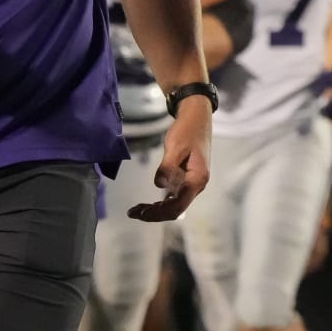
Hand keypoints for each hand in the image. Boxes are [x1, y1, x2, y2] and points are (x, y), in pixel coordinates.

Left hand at [127, 97, 210, 220]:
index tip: (141, 213)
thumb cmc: (187, 130)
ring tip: (137, 209)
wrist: (197, 117)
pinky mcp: (188, 178)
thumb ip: (168, 167)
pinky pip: (175, 196)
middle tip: (134, 212)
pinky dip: (162, 202)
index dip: (159, 213)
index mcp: (197, 179)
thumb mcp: (176, 147)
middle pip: (176, 209)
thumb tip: (160, 186)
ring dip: (157, 209)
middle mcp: (197, 185)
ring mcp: (193, 182)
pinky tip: (149, 203)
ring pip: (175, 204)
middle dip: (155, 214)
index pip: (178, 206)